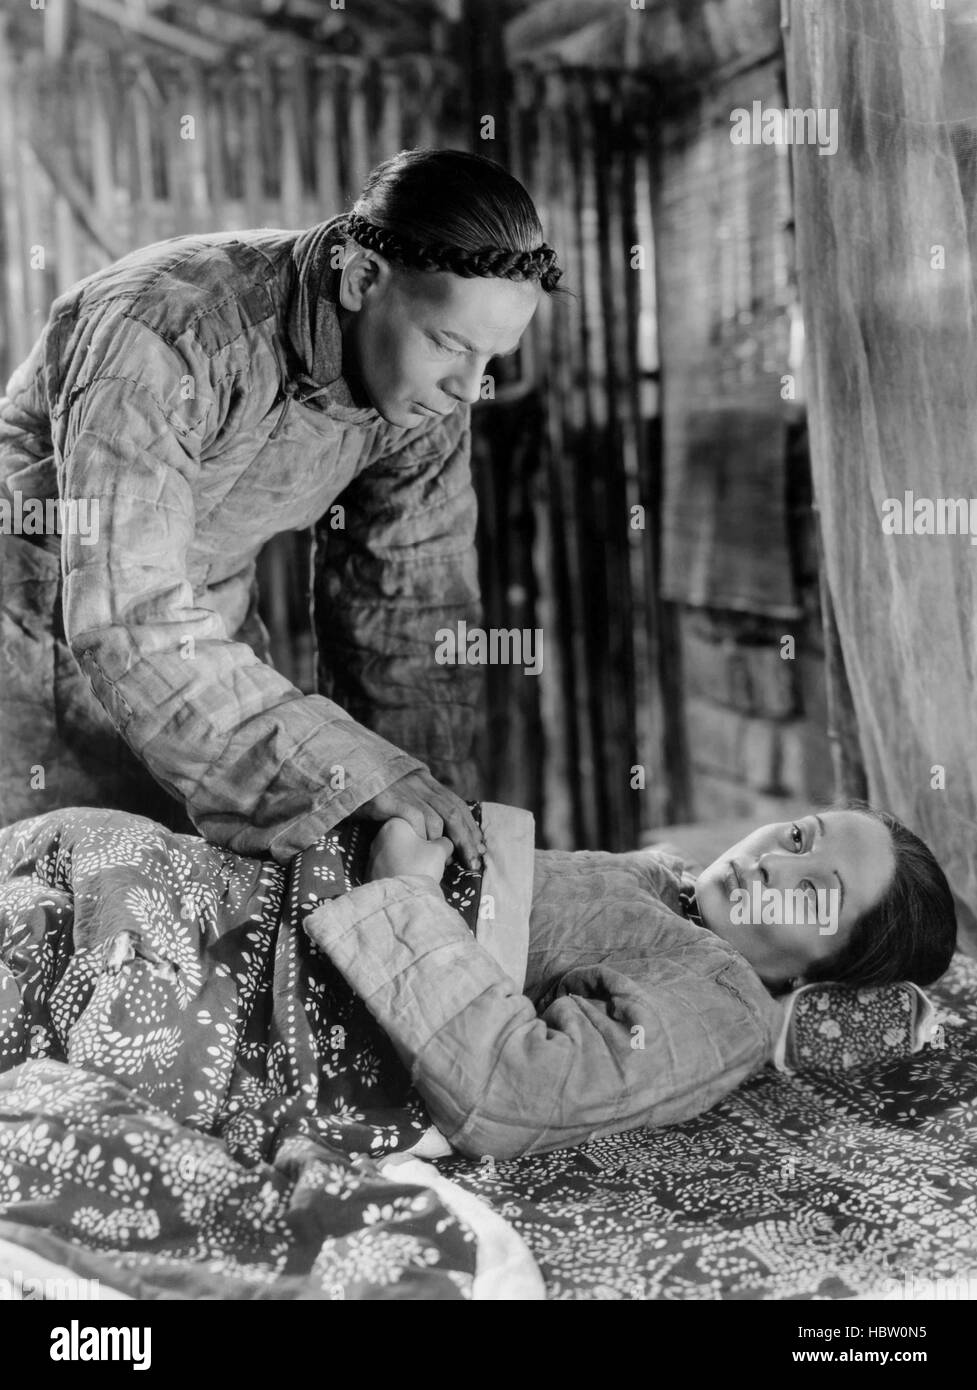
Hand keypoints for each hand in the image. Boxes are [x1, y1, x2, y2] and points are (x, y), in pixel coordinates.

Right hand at [354, 769, 485, 869]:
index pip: (456, 803)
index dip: (469, 825)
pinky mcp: (392, 798)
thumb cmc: (368, 789)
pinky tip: (425, 848)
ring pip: (440, 816)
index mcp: (424, 781)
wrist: (341, 772)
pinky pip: (416, 817)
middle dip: (467, 838)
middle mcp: (420, 782)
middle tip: (474, 860)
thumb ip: (414, 804)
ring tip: (452, 861)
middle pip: (454, 811)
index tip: (478, 845)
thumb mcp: (397, 792)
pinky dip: (424, 833)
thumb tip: (431, 830)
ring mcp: (407, 789)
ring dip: (449, 841)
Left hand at [367, 817, 452, 884]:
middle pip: (407, 838)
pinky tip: (410, 880)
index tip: (439, 851)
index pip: (419, 823)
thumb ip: (444, 842)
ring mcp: (372, 855)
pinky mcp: (370, 872)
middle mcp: (379, 837)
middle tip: (433, 862)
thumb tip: (443, 844)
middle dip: (421, 849)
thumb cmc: (420, 868)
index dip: (433, 837)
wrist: (400, 898)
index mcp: (394, 824)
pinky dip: (400, 872)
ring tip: (422, 873)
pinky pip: (390, 868)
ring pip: (398, 854)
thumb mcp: (440, 850)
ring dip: (411, 860)